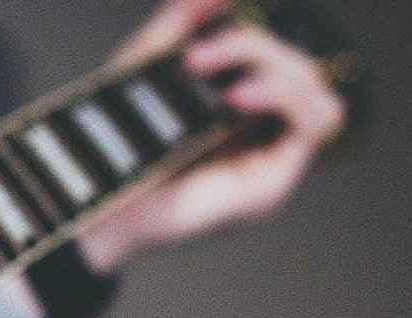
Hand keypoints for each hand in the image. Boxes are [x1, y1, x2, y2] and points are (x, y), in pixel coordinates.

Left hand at [79, 0, 346, 270]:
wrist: (94, 200)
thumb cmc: (114, 143)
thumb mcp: (148, 66)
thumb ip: (184, 22)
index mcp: (236, 105)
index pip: (277, 54)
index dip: (251, 34)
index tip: (198, 33)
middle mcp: (258, 133)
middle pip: (299, 65)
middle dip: (252, 45)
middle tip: (194, 58)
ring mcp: (268, 161)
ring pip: (315, 89)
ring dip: (273, 65)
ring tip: (216, 77)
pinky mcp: (271, 185)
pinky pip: (317, 123)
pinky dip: (285, 97)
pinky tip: (238, 97)